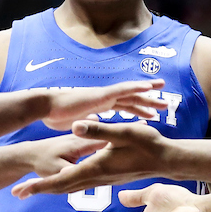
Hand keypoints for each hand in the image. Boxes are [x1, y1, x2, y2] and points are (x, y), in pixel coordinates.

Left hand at [12, 120, 172, 197]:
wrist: (167, 160)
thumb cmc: (148, 144)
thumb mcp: (123, 132)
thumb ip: (99, 129)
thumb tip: (76, 125)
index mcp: (96, 167)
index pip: (61, 180)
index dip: (40, 186)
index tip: (21, 191)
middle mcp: (96, 177)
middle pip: (61, 187)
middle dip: (39, 190)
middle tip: (17, 193)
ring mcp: (102, 179)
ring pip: (70, 187)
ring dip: (51, 188)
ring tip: (33, 189)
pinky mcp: (107, 177)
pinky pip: (80, 184)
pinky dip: (66, 185)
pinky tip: (62, 183)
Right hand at [43, 82, 167, 130]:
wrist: (46, 108)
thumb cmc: (57, 116)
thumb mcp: (80, 124)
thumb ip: (91, 123)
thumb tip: (98, 124)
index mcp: (101, 106)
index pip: (124, 107)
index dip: (138, 109)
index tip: (152, 113)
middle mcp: (105, 98)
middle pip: (131, 98)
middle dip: (148, 100)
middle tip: (164, 102)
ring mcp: (104, 95)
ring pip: (131, 91)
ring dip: (148, 91)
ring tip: (163, 89)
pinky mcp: (101, 95)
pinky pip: (122, 90)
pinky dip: (136, 87)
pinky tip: (148, 87)